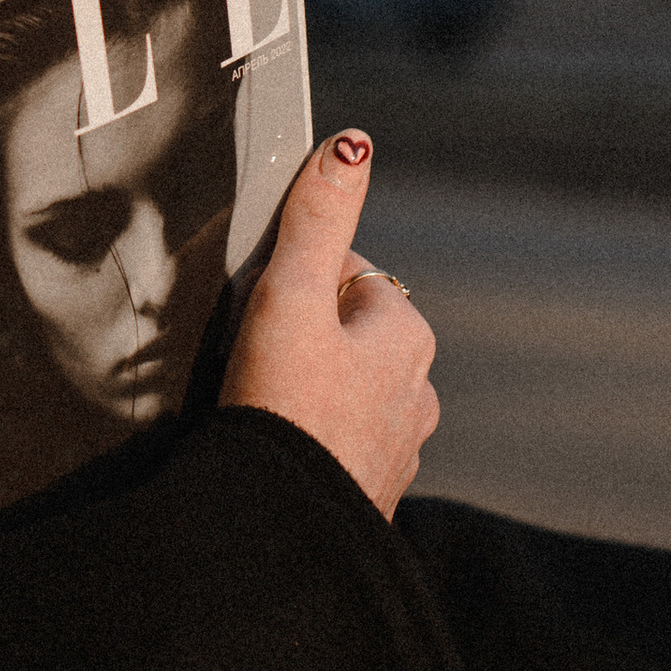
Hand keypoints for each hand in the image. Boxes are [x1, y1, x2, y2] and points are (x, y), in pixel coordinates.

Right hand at [221, 129, 438, 520]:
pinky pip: (336, 443)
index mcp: (406, 332)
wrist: (280, 528)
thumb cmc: (282, 409)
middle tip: (252, 364)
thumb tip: (351, 143)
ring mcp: (399, 445)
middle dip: (302, 340)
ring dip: (307, 392)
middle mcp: (418, 388)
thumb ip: (316, 220)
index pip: (344, 273)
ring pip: (343, 391)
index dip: (291, 283)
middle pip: (344, 333)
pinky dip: (310, 439)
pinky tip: (277, 447)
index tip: (259, 313)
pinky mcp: (370, 490)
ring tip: (261, 409)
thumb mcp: (290, 296)